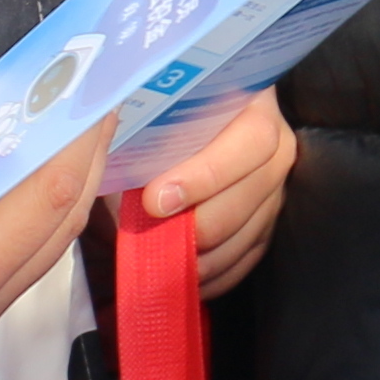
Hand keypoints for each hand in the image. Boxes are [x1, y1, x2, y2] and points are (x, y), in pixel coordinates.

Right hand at [0, 68, 107, 379]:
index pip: (33, 200)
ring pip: (40, 253)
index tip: (97, 76)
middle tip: (99, 84)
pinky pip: (13, 271)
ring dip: (65, 186)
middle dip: (84, 153)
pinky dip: (33, 217)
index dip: (75, 135)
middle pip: (54, 226)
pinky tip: (24, 172)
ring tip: (74, 117)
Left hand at [122, 93, 296, 300]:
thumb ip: (134, 132)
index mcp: (251, 102)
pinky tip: (189, 277)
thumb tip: (104, 144)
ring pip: (256, 224)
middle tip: (158, 234)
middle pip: (258, 187)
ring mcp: (274, 183)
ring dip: (212, 252)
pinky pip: (253, 251)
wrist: (165, 143)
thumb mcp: (145, 121)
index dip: (208, 172)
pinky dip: (221, 271)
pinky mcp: (267, 218)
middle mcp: (275, 141)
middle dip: (206, 219)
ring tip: (168, 262)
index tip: (157, 199)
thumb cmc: (153, 125)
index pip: (251, 137)